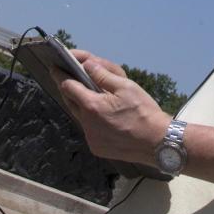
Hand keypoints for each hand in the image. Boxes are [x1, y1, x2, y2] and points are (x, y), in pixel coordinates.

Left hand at [53, 52, 168, 163]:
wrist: (157, 142)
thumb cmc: (143, 112)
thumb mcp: (126, 86)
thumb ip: (103, 75)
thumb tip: (87, 65)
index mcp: (92, 106)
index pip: (68, 86)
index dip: (61, 75)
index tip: (55, 67)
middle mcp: (87, 124)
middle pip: (70, 102)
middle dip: (69, 89)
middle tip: (71, 78)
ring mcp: (91, 138)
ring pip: (80, 116)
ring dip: (82, 105)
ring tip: (91, 96)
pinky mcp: (97, 148)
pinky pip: (89, 130)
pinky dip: (91, 120)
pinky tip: (103, 115)